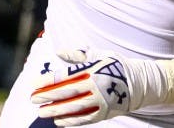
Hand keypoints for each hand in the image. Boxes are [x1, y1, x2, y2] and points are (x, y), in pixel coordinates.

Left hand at [31, 49, 173, 126]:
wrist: (140, 82)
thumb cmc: (115, 65)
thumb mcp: (98, 54)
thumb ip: (77, 55)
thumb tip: (58, 52)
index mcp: (91, 69)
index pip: (65, 76)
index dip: (48, 80)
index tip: (34, 84)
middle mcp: (95, 85)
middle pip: (66, 92)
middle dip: (47, 96)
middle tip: (33, 99)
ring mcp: (101, 100)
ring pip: (74, 107)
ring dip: (56, 111)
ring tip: (42, 112)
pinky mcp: (106, 112)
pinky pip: (86, 118)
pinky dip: (72, 121)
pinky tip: (59, 122)